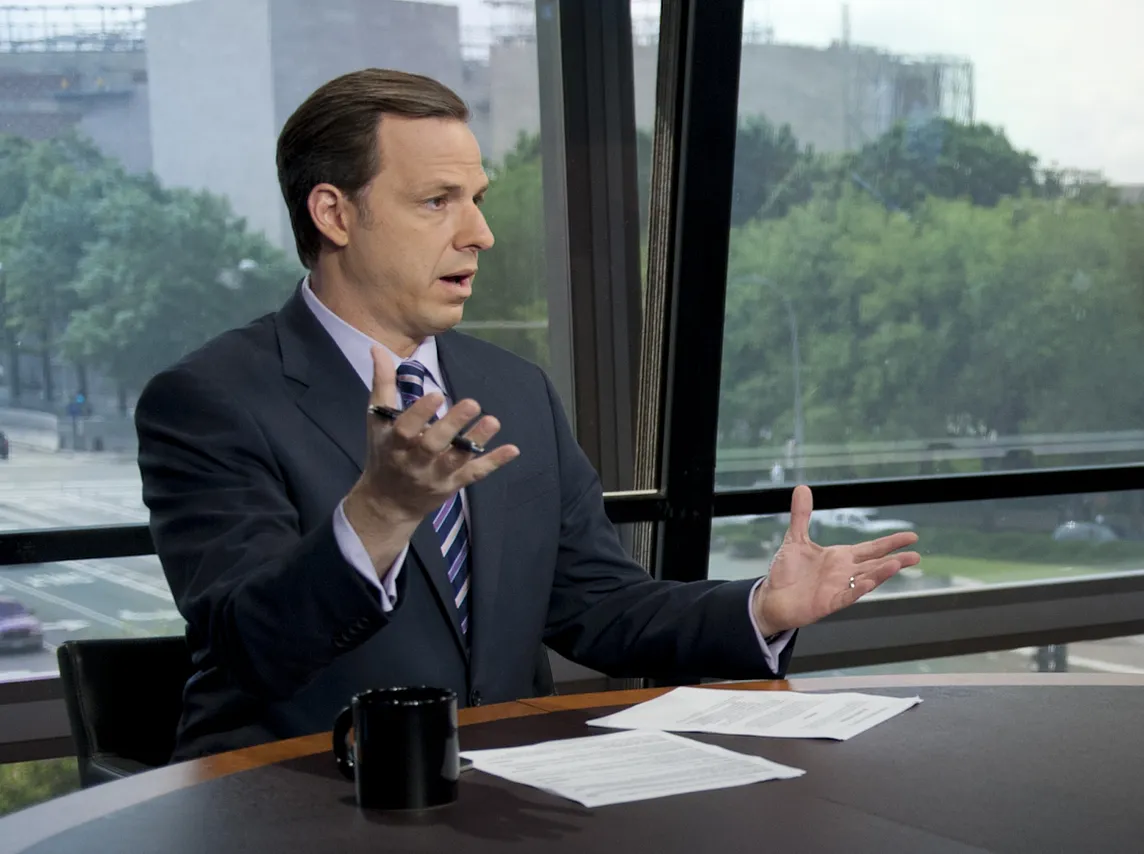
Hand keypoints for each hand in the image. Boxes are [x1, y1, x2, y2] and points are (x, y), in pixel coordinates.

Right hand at [344, 347, 519, 563]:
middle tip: (472, 403)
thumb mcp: (377, 421)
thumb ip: (382, 385)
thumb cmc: (384, 453)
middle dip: (451, 426)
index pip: (404, 429)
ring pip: (457, 460)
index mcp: (394, 445)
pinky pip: (474, 474)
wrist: (388, 502)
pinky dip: (494, 463)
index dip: (419, 413)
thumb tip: (377, 348)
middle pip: (432, 445)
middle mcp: (414, 462)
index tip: (437, 394)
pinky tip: (513, 449)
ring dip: (476, 440)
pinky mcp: (453, 485)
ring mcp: (436, 476)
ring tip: (493, 421)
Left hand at [751, 485, 920, 634]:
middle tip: (916, 556)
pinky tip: (869, 582)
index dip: (891, 542)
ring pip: (866, 580)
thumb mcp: (795, 538)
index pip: (871, 548)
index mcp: (841, 558)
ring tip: (896, 564)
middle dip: (896, 559)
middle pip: (875, 564)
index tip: (911, 537)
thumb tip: (802, 487)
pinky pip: (847, 596)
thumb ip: (801, 515)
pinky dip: (858, 589)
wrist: (773, 597)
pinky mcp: (829, 602)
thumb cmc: (787, 571)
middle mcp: (844, 573)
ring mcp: (838, 588)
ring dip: (881, 573)